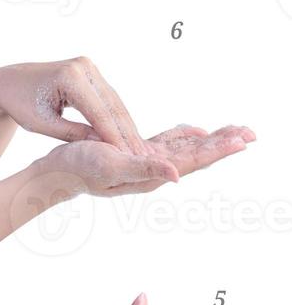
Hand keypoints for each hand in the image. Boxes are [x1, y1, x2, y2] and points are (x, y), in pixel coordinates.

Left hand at [0, 58, 148, 152]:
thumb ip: (74, 134)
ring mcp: (88, 67)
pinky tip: (129, 135)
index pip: (98, 112)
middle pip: (111, 105)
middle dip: (126, 132)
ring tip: (140, 150)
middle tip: (144, 157)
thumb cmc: (20, 104)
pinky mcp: (90, 72)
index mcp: (69, 77)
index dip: (114, 137)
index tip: (128, 158)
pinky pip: (107, 98)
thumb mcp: (43, 124)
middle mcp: (83, 67)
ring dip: (126, 126)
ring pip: (113, 101)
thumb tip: (105, 146)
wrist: (9, 81)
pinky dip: (116, 117)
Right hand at [39, 124, 253, 196]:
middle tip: (251, 133)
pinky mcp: (133, 152)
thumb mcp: (110, 165)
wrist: (54, 173)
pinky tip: (194, 130)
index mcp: (150, 174)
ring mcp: (143, 161)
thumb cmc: (77, 169)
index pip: (192, 160)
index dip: (217, 149)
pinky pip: (166, 143)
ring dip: (210, 139)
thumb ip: (144, 170)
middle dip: (223, 143)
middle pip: (195, 154)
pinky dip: (184, 135)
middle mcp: (151, 170)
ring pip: (185, 148)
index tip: (242, 140)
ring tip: (234, 131)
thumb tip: (177, 175)